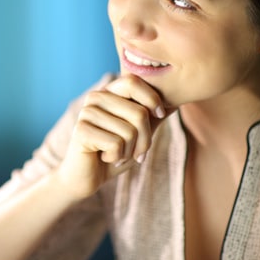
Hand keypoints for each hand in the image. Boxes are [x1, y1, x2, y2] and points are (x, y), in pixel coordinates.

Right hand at [55, 75, 166, 198]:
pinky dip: (116, 157)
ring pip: (129, 131)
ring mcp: (86, 113)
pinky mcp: (81, 131)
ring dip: (130, 151)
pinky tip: (105, 157)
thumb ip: (154, 116)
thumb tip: (178, 100)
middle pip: (138, 113)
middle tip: (137, 153)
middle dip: (145, 139)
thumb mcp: (139, 134)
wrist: (85, 177)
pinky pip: (116, 144)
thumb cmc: (114, 153)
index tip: (159, 116)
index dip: (152, 99)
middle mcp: (95, 97)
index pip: (134, 81)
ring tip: (118, 155)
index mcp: (108, 92)